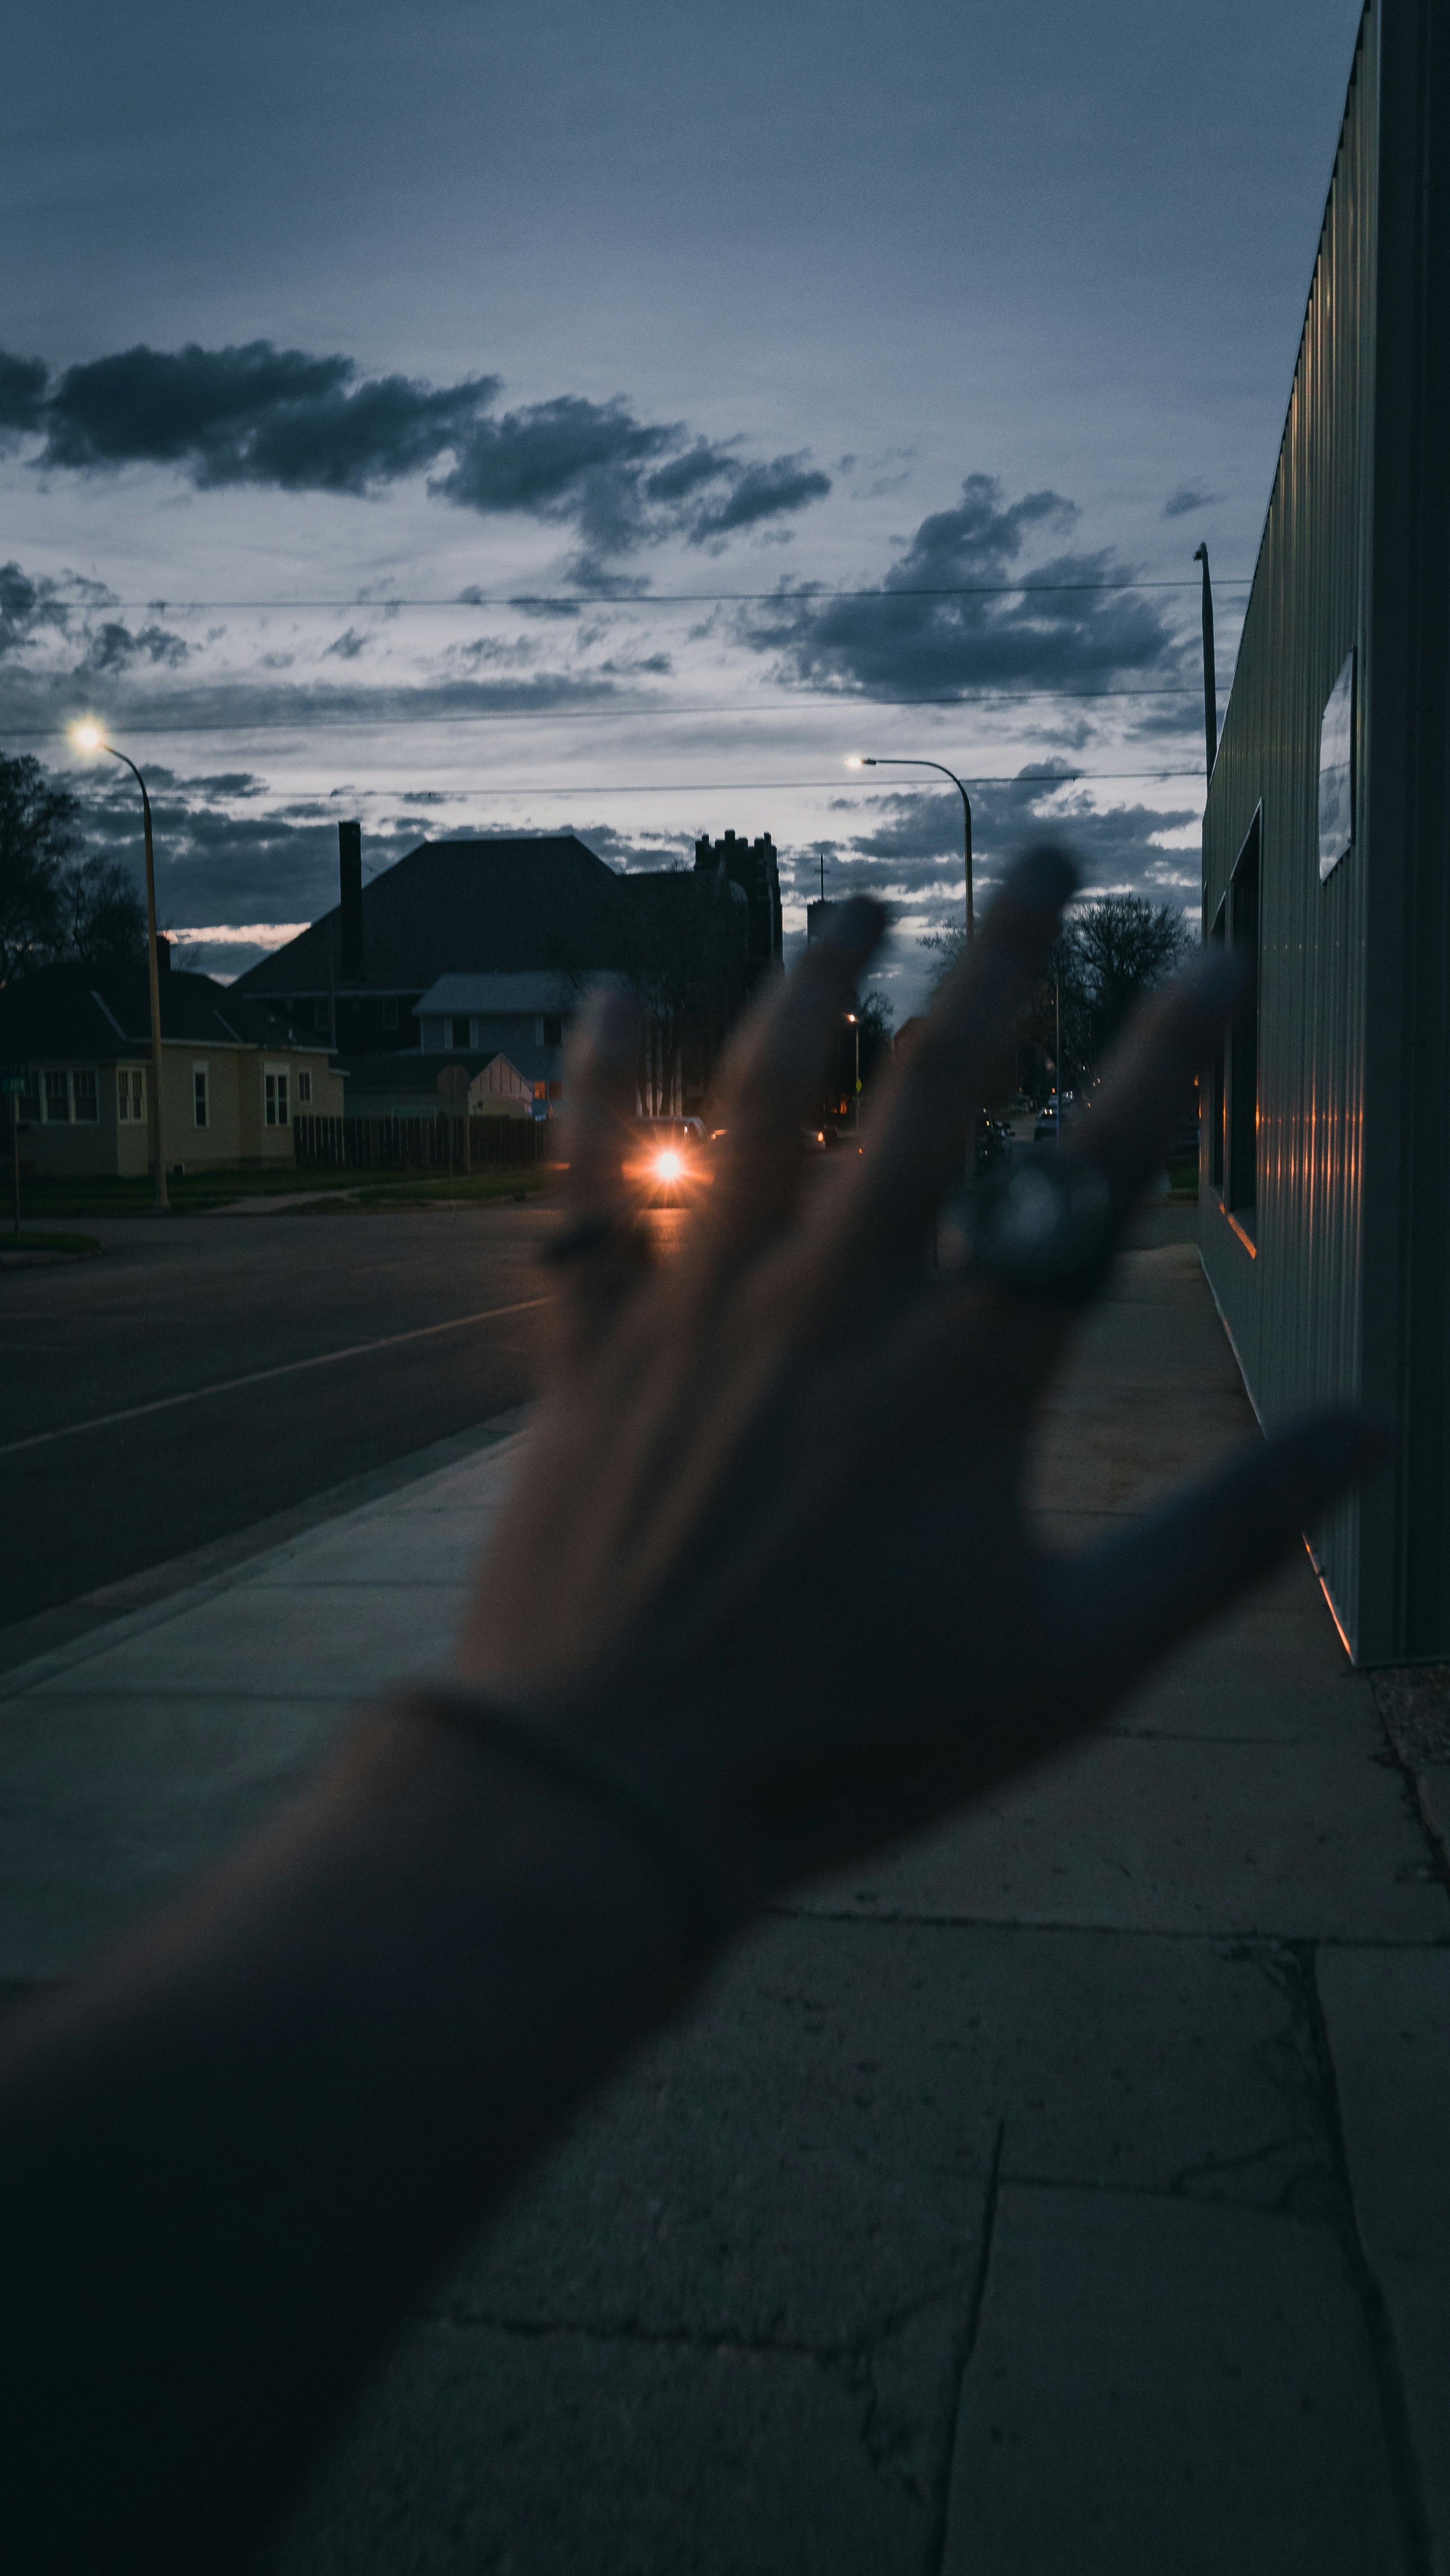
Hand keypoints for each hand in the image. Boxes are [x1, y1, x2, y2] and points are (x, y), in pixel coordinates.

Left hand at [459, 847, 1374, 1926]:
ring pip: (761, 1104)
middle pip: (929, 1092)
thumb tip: (1377, 1428)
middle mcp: (831, 1312)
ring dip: (810, 985)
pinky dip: (596, 1087)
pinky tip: (609, 994)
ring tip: (855, 900)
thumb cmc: (852, 1743)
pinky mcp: (590, 1352)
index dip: (1167, 1058)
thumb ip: (1228, 1536)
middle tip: (1041, 860)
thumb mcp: (1077, 1664)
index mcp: (962, 1381)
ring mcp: (698, 1318)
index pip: (1092, 1179)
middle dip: (1000, 964)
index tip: (1217, 958)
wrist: (615, 1796)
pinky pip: (587, 1187)